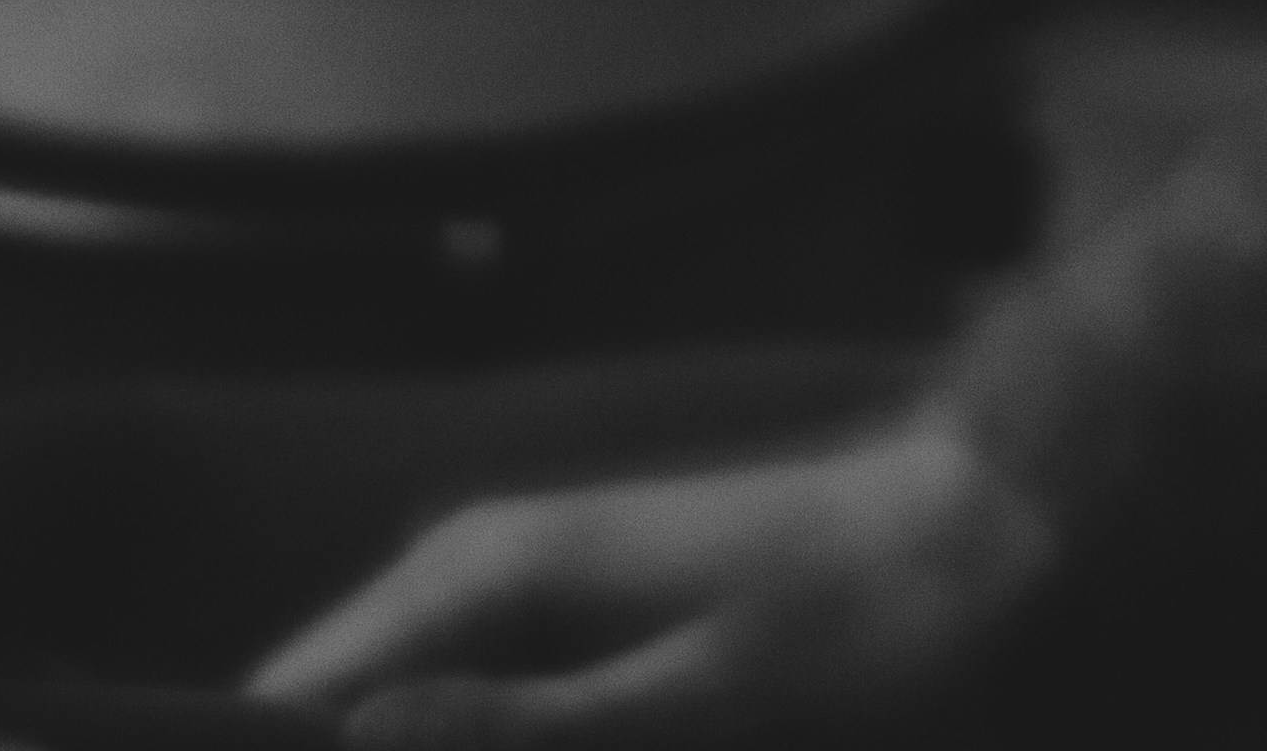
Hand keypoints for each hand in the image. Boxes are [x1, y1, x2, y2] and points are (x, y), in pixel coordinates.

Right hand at [245, 416, 1059, 750]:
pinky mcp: (571, 623)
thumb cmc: (850, 623)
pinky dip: (482, 746)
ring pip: (413, 714)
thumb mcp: (697, 705)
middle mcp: (476, 565)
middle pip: (344, 707)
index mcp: (483, 574)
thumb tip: (362, 738)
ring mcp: (522, 587)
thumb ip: (525, 731)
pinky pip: (482, 709)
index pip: (299, 691)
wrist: (967, 538)